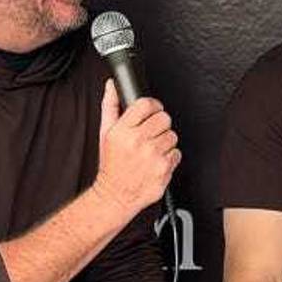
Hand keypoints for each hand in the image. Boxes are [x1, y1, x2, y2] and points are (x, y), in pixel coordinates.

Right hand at [93, 80, 180, 215]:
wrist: (115, 195)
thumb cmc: (112, 164)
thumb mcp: (105, 133)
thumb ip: (111, 106)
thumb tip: (112, 86)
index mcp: (123, 131)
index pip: (146, 104)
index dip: (152, 106)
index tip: (152, 111)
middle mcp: (138, 142)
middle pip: (164, 118)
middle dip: (159, 125)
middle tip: (150, 134)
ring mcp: (152, 155)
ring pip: (172, 135)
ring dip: (164, 142)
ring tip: (151, 150)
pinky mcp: (164, 168)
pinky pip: (176, 153)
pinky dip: (169, 157)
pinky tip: (156, 161)